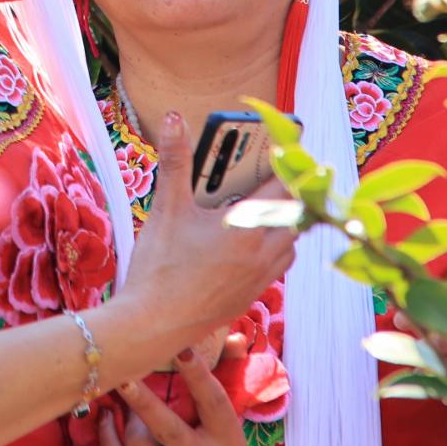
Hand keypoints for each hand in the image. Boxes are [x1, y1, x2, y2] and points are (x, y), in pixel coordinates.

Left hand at [94, 346, 246, 445]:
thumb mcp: (225, 424)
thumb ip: (226, 377)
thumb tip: (236, 336)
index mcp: (228, 441)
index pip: (213, 402)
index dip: (198, 375)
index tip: (182, 348)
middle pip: (169, 431)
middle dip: (145, 403)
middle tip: (124, 377)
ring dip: (129, 421)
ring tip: (125, 398)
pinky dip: (109, 437)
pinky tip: (106, 418)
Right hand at [111, 112, 297, 359]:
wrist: (152, 327)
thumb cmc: (158, 268)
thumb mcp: (166, 208)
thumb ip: (175, 160)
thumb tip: (175, 118)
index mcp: (245, 228)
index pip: (280, 184)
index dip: (286, 160)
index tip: (291, 140)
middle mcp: (261, 253)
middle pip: (294, 213)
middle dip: (289, 189)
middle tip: (276, 170)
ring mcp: (259, 278)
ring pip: (291, 242)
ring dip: (287, 220)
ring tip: (269, 203)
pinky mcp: (251, 296)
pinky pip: (279, 265)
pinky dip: (277, 246)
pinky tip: (254, 241)